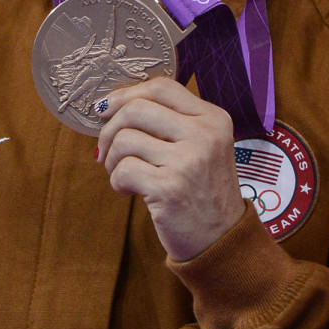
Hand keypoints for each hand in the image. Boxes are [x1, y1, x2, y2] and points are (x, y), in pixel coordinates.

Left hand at [94, 77, 245, 261]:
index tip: (106, 109)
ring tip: (121, 173)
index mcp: (213, 118)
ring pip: (125, 138)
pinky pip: (123, 170)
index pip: (161, 86)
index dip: (126, 94)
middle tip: (106, 149)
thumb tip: (110, 104)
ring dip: (112, 158)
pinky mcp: (171, 188)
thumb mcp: (201, 147)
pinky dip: (116, 181)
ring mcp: (190, 161)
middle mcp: (205, 135)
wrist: (222, 241)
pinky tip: (128, 191)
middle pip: (137, 109)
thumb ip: (169, 122)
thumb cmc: (201, 190)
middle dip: (110, 128)